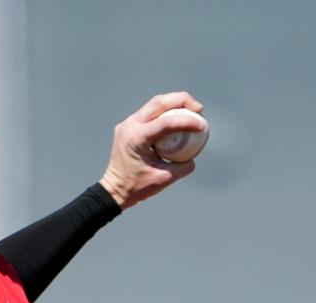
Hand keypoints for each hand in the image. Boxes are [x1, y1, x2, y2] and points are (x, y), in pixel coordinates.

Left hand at [98, 91, 204, 209]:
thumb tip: (194, 155)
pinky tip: (177, 118)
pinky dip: (165, 112)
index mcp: (136, 139)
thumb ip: (183, 166)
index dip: (187, 120)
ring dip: (174, 104)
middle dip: (182, 100)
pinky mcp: (128, 126)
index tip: (202, 126)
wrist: (113, 190)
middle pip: (159, 102)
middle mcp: (129, 126)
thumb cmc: (136, 187)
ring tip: (191, 111)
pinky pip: (149, 113)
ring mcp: (127, 124)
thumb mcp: (164, 179)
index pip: (166, 122)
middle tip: (199, 109)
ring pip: (154, 104)